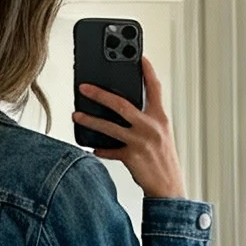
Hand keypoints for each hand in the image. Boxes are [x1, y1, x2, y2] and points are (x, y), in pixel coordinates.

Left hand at [76, 56, 185, 197]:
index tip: (139, 57)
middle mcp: (151, 127)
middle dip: (100, 94)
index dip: (147, 71)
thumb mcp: (161, 135)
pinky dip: (100, 149)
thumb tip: (124, 110)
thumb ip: (146, 120)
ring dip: (90, 120)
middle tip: (84, 87)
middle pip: (121, 104)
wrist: (169, 188)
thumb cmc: (164, 161)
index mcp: (160, 118)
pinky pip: (109, 150)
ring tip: (77, 114)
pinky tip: (92, 147)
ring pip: (109, 126)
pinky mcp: (131, 157)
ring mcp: (140, 141)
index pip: (155, 89)